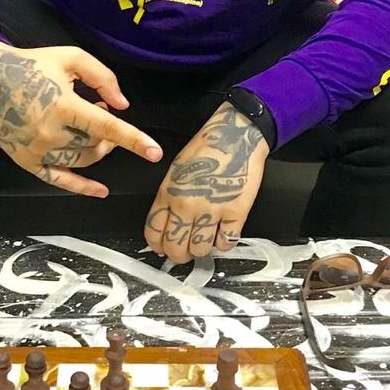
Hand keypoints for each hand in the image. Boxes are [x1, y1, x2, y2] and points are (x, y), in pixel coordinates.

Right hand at [0, 40, 162, 196]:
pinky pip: (58, 181)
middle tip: (100, 109)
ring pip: (81, 161)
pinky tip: (101, 190)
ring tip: (89, 125)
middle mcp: (49, 133)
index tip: (155, 153)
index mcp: (62, 105)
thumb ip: (102, 77)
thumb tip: (122, 105)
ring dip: (96, 148)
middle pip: (95, 145)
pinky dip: (82, 187)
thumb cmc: (32, 64)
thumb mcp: (71, 57)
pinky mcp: (25, 161)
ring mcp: (35, 150)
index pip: (105, 127)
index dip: (133, 139)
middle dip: (108, 133)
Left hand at [144, 102, 269, 263]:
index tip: (163, 248)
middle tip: (186, 250)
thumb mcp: (176, 171)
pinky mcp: (235, 212)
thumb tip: (167, 225)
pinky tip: (223, 232)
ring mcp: (211, 210)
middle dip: (179, 255)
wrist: (235, 135)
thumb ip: (169, 198)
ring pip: (200, 250)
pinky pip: (226, 243)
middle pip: (175, 248)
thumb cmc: (207, 149)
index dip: (158, 246)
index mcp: (168, 192)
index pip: (153, 233)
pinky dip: (224, 243)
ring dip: (202, 249)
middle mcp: (186, 205)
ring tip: (206, 239)